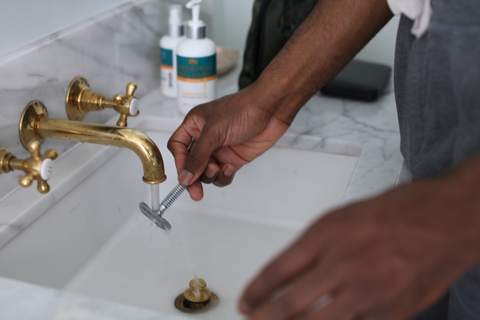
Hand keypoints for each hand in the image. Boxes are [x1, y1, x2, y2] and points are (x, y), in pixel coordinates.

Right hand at [168, 85, 290, 199]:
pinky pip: (222, 175)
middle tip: (196, 191)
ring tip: (217, 168)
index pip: (178, 147)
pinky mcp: (233, 158)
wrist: (271, 109)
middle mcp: (206, 138)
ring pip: (207, 173)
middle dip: (194, 178)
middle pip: (191, 164)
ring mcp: (220, 149)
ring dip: (211, 176)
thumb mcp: (214, 132)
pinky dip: (224, 176)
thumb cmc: (243, 108)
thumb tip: (185, 176)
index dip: (180, 163)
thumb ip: (198, 156)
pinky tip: (230, 168)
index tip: (185, 176)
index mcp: (195, 125)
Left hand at [239, 173, 479, 319]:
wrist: (445, 219)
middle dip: (265, 318)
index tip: (246, 301)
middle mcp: (342, 264)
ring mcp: (366, 292)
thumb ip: (315, 246)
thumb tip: (290, 273)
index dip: (255, 291)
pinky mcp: (389, 313)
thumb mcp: (344, 217)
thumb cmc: (399, 211)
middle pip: (288, 304)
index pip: (276, 271)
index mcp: (326, 235)